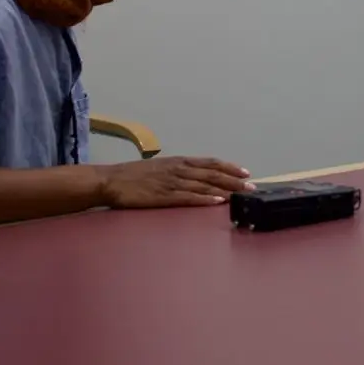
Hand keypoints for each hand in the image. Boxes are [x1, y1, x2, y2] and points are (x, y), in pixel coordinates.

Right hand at [99, 156, 253, 208]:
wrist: (111, 180)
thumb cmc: (134, 176)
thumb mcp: (160, 168)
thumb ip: (178, 171)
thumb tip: (195, 177)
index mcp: (179, 162)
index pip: (210, 163)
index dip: (229, 167)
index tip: (245, 172)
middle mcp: (179, 169)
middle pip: (213, 173)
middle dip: (234, 180)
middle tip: (252, 186)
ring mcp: (172, 182)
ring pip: (205, 185)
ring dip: (226, 190)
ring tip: (242, 194)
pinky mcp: (164, 196)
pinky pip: (189, 197)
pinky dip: (205, 199)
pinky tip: (218, 202)